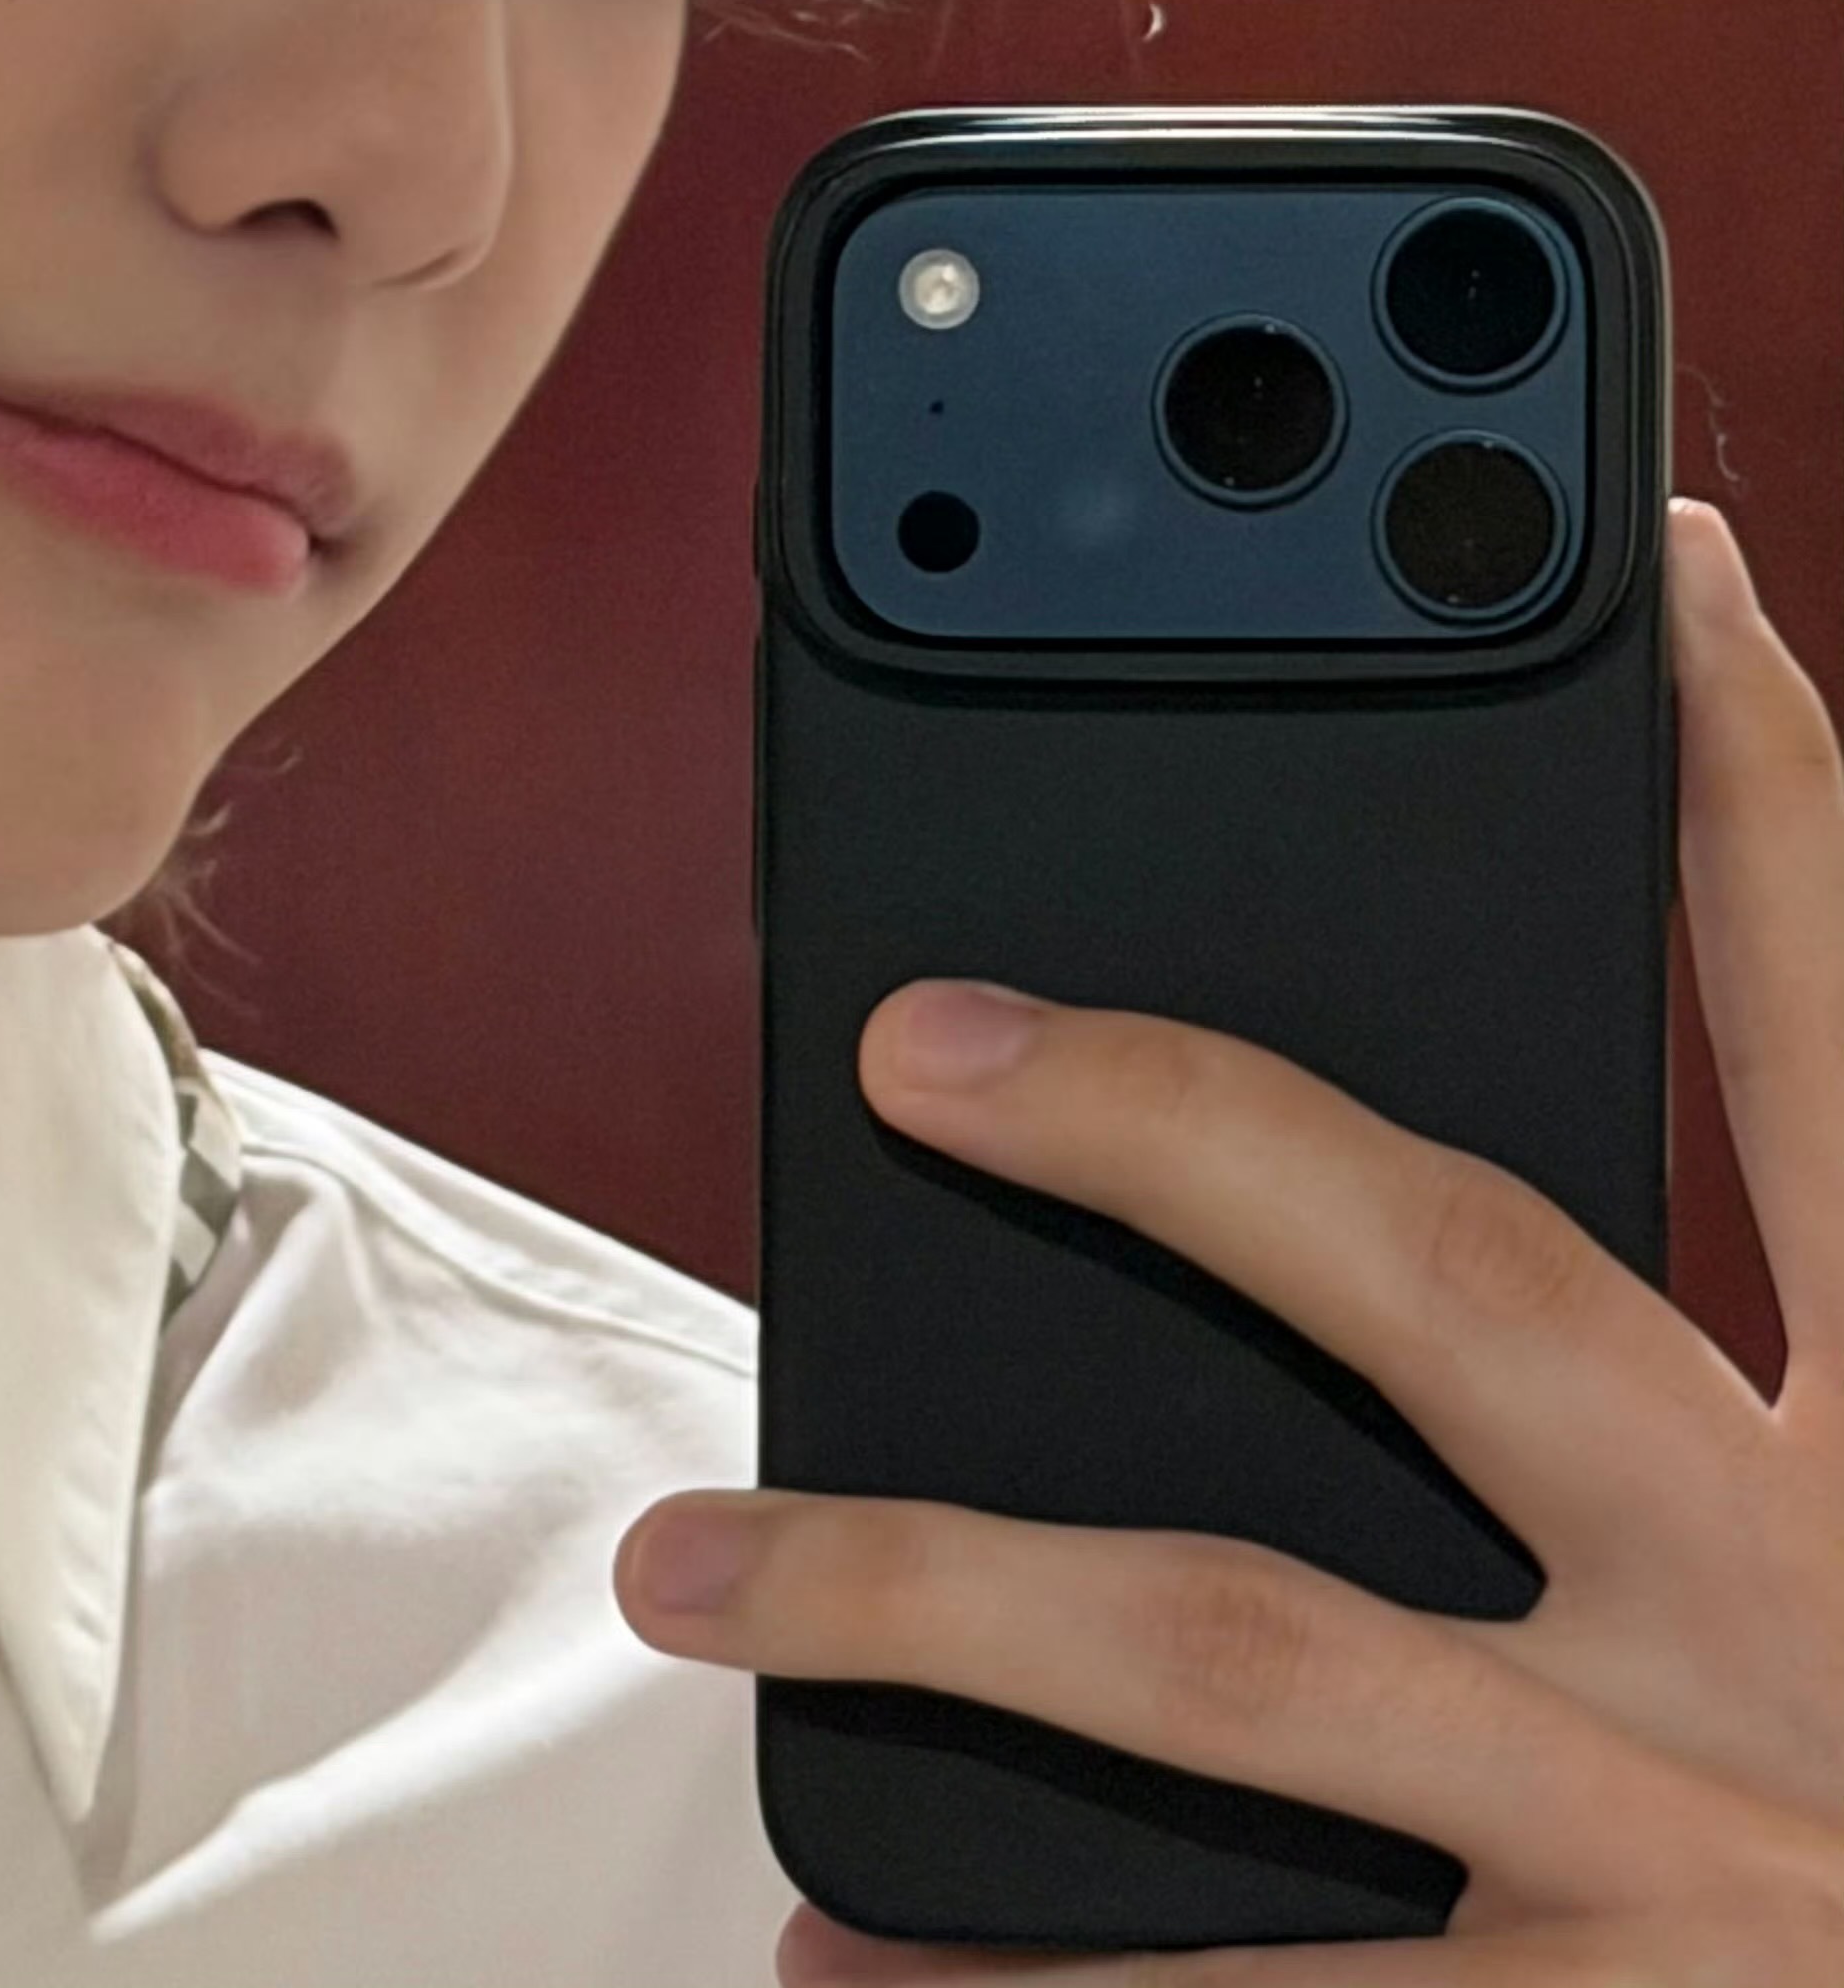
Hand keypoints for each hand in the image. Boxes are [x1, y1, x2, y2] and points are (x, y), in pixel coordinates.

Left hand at [614, 501, 1843, 1984]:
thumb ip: (1815, 1327)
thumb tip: (1592, 1169)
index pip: (1836, 1045)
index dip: (1762, 789)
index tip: (1674, 570)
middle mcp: (1813, 1611)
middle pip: (1459, 1275)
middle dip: (1175, 1131)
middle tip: (918, 1045)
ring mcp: (1690, 1846)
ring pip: (1242, 1648)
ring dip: (932, 1592)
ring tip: (690, 1568)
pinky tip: (830, 1966)